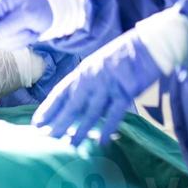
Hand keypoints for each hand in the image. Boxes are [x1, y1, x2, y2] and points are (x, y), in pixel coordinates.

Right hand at [0, 0, 89, 50]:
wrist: (57, 14)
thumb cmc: (42, 10)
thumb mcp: (26, 16)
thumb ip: (5, 27)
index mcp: (1, 1)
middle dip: (10, 36)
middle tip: (28, 30)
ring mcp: (4, 22)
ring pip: (1, 41)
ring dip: (18, 39)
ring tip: (31, 30)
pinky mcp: (9, 31)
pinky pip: (9, 43)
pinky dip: (21, 41)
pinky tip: (30, 33)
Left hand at [33, 28, 161, 145]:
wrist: (150, 43)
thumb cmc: (125, 54)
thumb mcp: (100, 63)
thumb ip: (89, 80)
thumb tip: (77, 99)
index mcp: (84, 70)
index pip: (61, 92)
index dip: (49, 108)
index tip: (37, 122)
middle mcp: (93, 77)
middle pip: (72, 103)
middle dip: (59, 121)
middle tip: (47, 138)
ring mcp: (109, 84)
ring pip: (91, 110)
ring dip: (80, 129)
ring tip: (70, 144)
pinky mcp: (127, 90)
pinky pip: (114, 112)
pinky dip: (108, 127)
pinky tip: (101, 141)